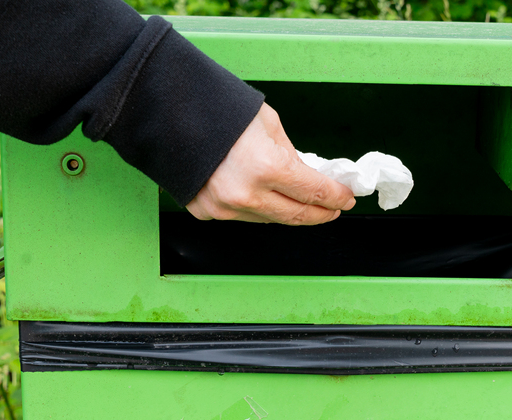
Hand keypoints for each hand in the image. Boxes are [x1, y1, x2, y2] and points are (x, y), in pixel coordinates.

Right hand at [187, 103, 354, 224]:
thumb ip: (290, 156)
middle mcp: (246, 195)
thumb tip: (305, 177)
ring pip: (270, 220)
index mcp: (267, 168)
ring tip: (302, 203)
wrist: (165, 110)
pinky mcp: (206, 212)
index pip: (314, 192)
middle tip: (332, 209)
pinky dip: (258, 209)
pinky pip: (242, 216)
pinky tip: (265, 198)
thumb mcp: (268, 125)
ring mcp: (224, 208)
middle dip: (320, 213)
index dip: (335, 197)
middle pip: (296, 215)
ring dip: (290, 212)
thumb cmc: (216, 109)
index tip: (346, 198)